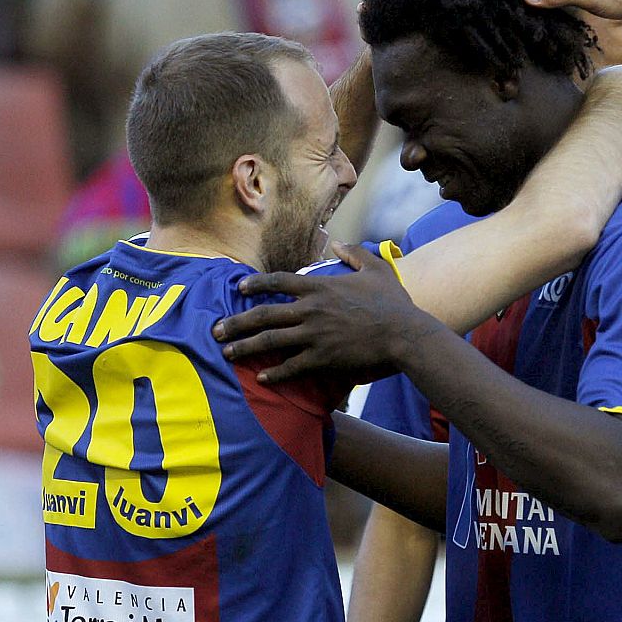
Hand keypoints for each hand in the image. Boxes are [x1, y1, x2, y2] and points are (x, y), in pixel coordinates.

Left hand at [212, 242, 433, 383]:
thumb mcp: (377, 269)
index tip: (240, 288)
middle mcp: (311, 309)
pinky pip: (291, 366)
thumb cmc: (394, 302)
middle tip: (216, 330)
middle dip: (236, 322)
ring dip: (245, 347)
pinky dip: (274, 373)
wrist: (405, 334)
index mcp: (320, 287)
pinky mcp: (322, 358)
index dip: (256, 284)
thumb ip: (355, 253)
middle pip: (263, 314)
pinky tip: (261, 378)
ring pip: (270, 341)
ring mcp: (315, 335)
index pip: (278, 281)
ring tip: (227, 353)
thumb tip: (338, 243)